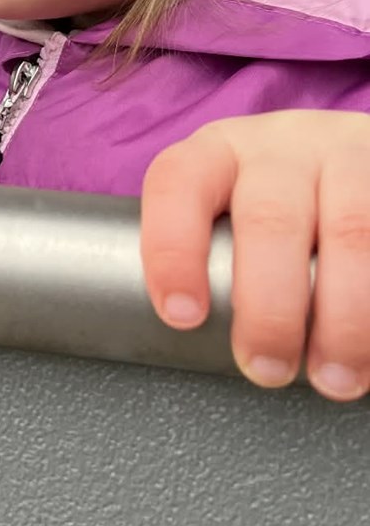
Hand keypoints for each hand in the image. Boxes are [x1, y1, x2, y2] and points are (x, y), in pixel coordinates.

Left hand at [141, 111, 369, 400]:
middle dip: (267, 308)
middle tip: (267, 368)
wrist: (352, 157)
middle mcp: (280, 148)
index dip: (173, 249)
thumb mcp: (232, 209)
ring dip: (342, 316)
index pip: (178, 183)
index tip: (182, 317)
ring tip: (335, 377)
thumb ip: (212, 261)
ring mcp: (343, 158)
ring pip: (349, 231)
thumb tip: (190, 349)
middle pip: (269, 219)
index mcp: (218, 153)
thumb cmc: (275, 204)